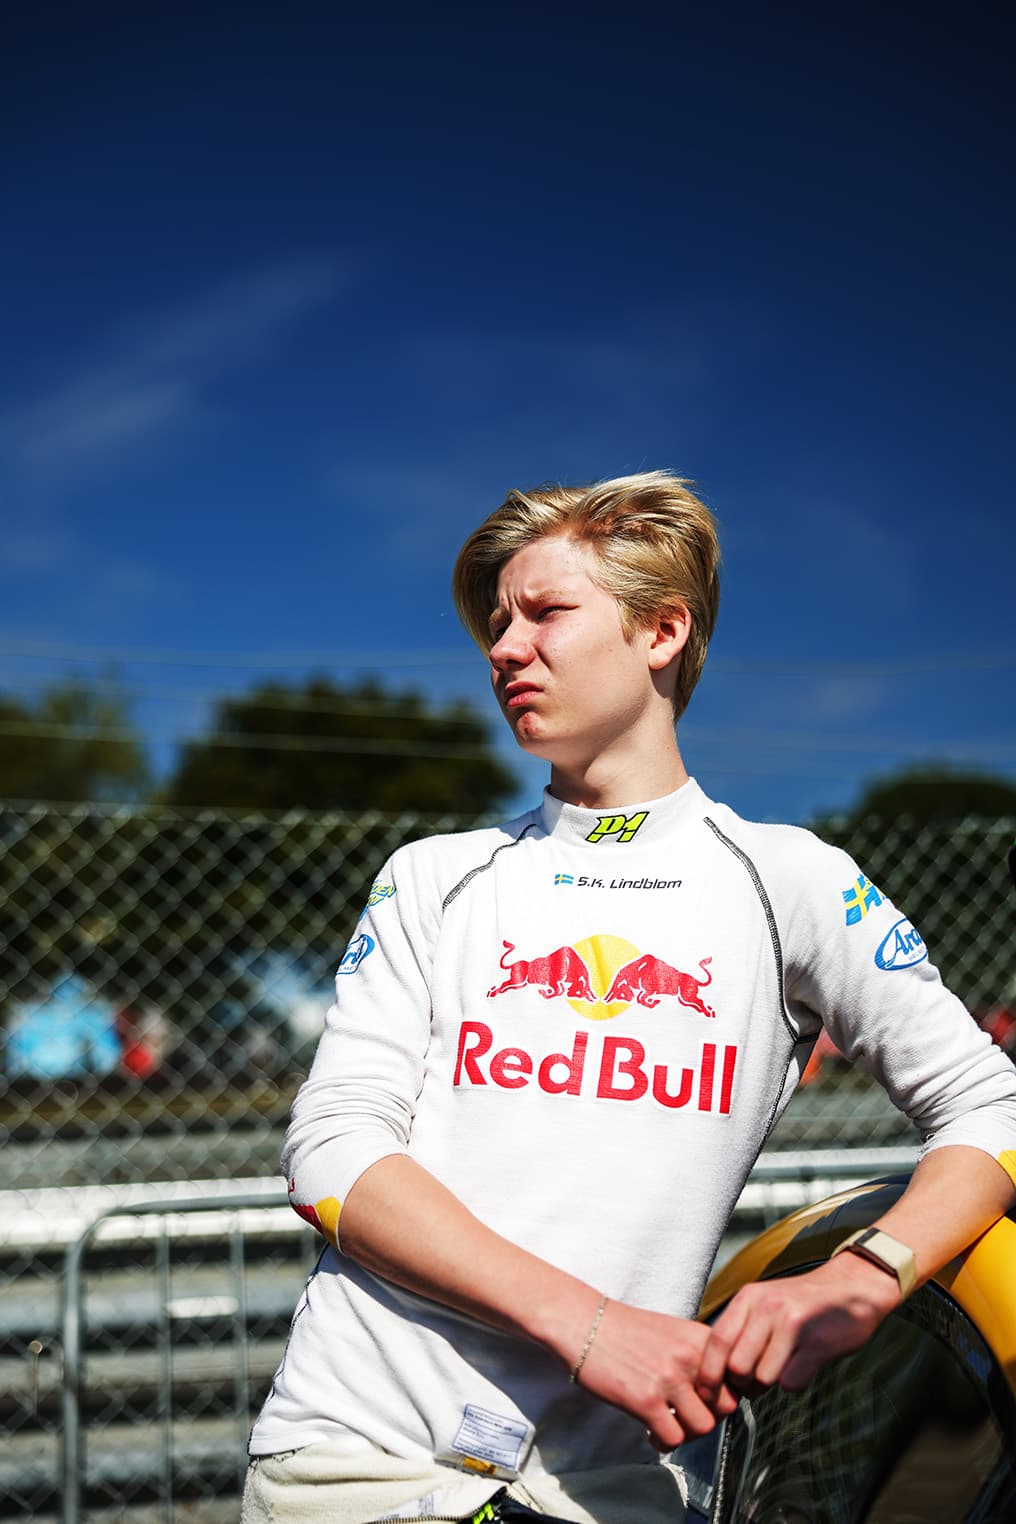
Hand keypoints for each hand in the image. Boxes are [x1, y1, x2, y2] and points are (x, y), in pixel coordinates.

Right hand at [574, 1301, 738, 1450]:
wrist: (583, 1323)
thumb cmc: (625, 1330)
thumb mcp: (673, 1332)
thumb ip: (697, 1356)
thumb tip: (716, 1391)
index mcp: (700, 1338)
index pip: (736, 1379)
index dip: (723, 1396)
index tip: (704, 1401)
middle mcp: (690, 1357)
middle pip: (726, 1406)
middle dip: (709, 1416)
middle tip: (686, 1416)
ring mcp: (668, 1378)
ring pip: (703, 1426)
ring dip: (686, 1432)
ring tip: (668, 1424)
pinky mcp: (645, 1400)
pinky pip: (673, 1438)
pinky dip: (662, 1442)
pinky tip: (649, 1430)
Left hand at [696, 1254, 900, 1401]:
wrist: (852, 1288)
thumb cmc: (803, 1302)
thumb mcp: (765, 1302)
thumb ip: (741, 1329)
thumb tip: (717, 1372)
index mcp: (749, 1297)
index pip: (716, 1340)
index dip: (708, 1374)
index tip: (708, 1395)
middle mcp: (767, 1306)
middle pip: (737, 1366)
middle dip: (743, 1384)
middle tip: (754, 1383)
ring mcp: (793, 1323)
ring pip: (764, 1377)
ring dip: (770, 1384)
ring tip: (782, 1367)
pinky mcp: (817, 1342)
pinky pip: (792, 1382)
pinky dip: (795, 1382)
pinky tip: (803, 1364)